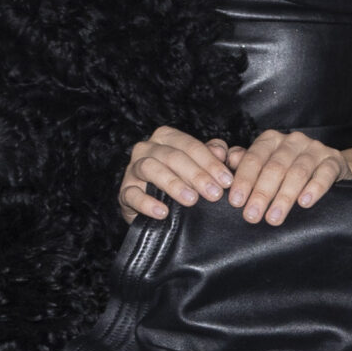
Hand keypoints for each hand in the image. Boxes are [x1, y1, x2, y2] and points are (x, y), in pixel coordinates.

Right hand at [121, 129, 235, 220]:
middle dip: (196, 175)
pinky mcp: (124, 192)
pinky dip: (147, 203)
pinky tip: (163, 212)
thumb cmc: (183, 182)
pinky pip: (132, 194)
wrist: (157, 208)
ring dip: (173, 184)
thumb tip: (221, 151)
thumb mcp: (200, 167)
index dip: (210, 163)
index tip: (227, 181)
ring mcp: (132, 169)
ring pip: (150, 168)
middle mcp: (147, 148)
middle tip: (215, 193)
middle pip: (172, 156)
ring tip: (191, 200)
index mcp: (166, 138)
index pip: (190, 146)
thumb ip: (212, 156)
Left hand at [224, 130, 351, 223]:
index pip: (254, 158)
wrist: (328, 170)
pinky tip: (305, 203)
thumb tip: (229, 161)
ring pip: (298, 172)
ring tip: (274, 218)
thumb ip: (245, 164)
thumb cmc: (288, 171)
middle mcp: (293, 141)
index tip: (236, 202)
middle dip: (261, 194)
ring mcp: (315, 149)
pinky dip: (314, 188)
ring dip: (284, 197)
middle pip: (274, 167)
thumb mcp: (265, 166)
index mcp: (271, 140)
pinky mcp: (334, 160)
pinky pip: (324, 173)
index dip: (244, 180)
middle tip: (252, 216)